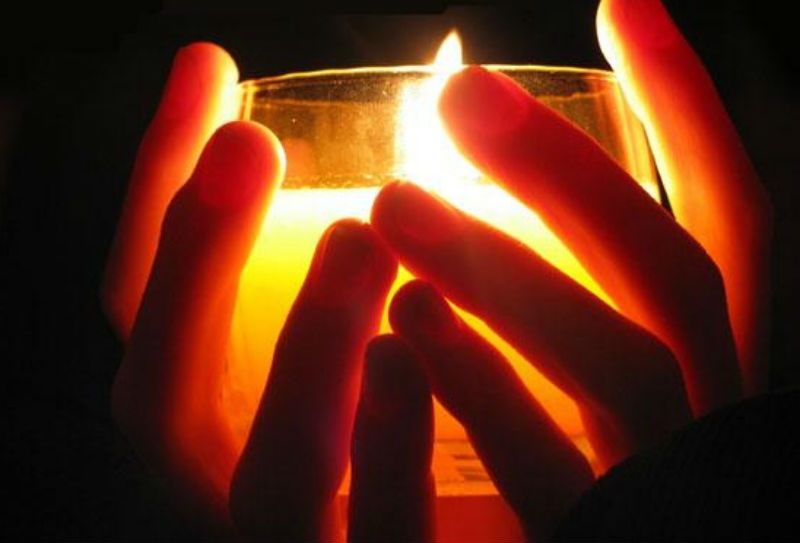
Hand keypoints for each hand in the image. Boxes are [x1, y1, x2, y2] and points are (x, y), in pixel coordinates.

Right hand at [100, 43, 399, 540]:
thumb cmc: (428, 451)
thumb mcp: (376, 342)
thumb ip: (346, 276)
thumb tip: (379, 158)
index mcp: (221, 423)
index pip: (148, 307)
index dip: (157, 190)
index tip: (206, 70)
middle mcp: (233, 490)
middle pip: (163, 396)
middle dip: (191, 262)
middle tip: (249, 144)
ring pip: (267, 481)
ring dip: (296, 352)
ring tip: (354, 236)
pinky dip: (382, 453)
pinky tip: (408, 354)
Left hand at [367, 0, 771, 538]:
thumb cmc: (593, 481)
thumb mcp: (597, 372)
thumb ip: (577, 285)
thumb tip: (518, 149)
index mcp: (705, 359)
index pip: (727, 220)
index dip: (686, 110)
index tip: (624, 7)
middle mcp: (701, 408)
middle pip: (671, 274)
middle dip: (573, 174)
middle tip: (458, 93)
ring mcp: (659, 479)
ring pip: (624, 365)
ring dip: (516, 274)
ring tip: (398, 204)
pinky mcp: (599, 538)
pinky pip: (550, 478)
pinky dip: (486, 395)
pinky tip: (405, 327)